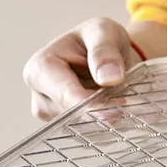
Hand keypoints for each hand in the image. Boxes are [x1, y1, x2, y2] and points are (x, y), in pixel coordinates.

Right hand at [23, 18, 166, 120]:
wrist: (109, 56)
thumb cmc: (99, 39)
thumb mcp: (103, 31)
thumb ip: (104, 50)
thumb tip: (109, 77)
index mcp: (40, 69)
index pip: (64, 94)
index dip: (90, 105)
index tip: (115, 111)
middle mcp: (41, 97)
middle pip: (71, 116)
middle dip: (101, 112)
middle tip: (126, 101)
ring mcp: (54, 116)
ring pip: (82, 129)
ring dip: (106, 120)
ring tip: (123, 101)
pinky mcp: (69, 127)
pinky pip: (89, 135)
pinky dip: (108, 127)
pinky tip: (120, 112)